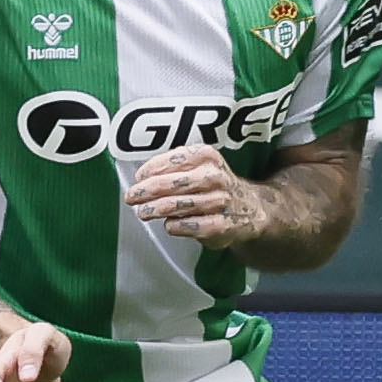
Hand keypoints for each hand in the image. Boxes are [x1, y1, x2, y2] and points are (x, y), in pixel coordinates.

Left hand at [126, 144, 266, 246]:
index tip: (138, 178)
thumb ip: (173, 167)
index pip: (172, 160)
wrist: (250, 209)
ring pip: (178, 205)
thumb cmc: (214, 187)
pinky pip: (189, 226)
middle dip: (147, 191)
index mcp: (207, 156)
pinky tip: (169, 225)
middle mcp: (214, 177)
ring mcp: (219, 201)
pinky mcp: (220, 225)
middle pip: (173, 183)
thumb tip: (142, 177)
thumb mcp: (199, 165)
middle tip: (131, 197)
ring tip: (143, 213)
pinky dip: (175, 226)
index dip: (150, 170)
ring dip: (156, 209)